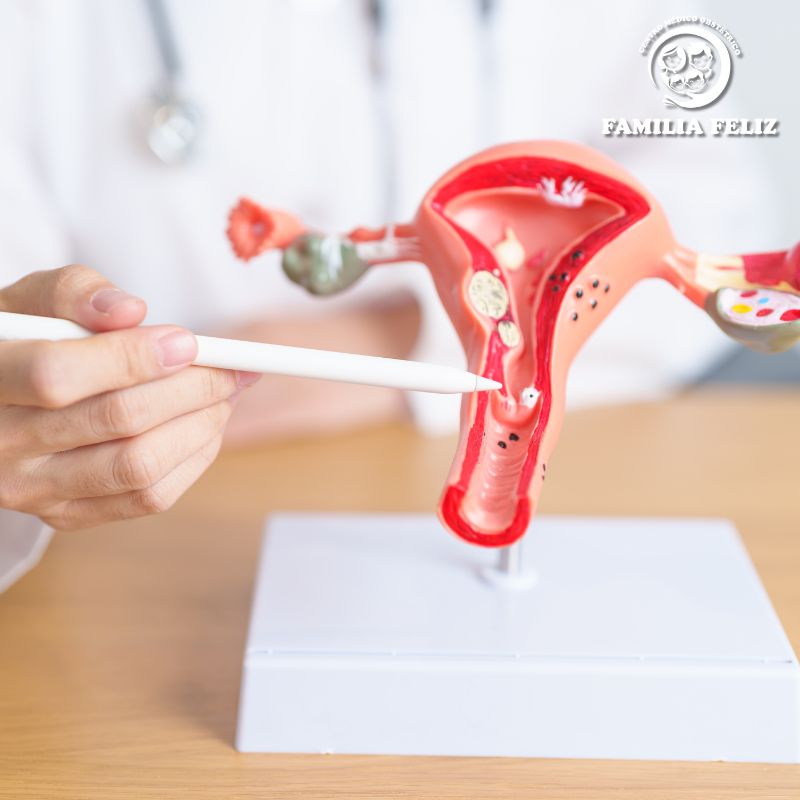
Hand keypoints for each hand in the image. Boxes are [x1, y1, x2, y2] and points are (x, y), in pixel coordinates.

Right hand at [0, 265, 259, 529]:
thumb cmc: (22, 343)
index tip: (187, 343)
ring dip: (201, 426)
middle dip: (191, 389)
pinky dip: (193, 460)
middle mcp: (2, 445)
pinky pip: (147, 498)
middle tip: (230, 369)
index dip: (132, 358)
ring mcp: (34, 489)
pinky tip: (206, 427)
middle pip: (117, 421)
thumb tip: (132, 312)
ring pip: (140, 466)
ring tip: (225, 395)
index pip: (58, 375)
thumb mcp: (32, 303)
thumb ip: (75, 293)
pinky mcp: (67, 514)